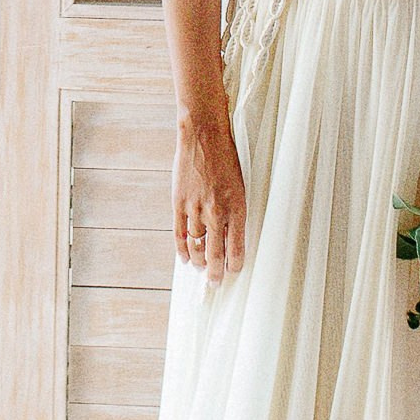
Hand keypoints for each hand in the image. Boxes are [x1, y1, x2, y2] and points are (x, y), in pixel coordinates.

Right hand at [174, 114, 245, 281]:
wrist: (203, 136)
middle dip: (215, 274)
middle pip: (215, 254)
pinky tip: (185, 259)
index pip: (237, 249)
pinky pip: (179, 234)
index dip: (234, 266)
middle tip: (215, 283)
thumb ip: (235, 211)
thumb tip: (231, 234)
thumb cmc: (226, 159)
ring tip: (201, 269)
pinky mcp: (179, 203)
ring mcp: (196, 209)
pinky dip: (182, 249)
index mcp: (237, 208)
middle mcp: (217, 212)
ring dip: (199, 262)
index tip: (232, 273)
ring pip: (196, 247)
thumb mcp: (240, 186)